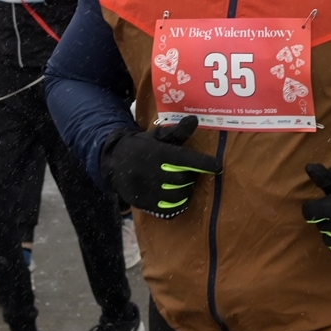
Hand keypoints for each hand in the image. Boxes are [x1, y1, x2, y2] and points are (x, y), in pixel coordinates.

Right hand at [100, 115, 221, 218]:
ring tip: (185, 184)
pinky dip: (177, 205)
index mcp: (153, 152)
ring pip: (176, 196)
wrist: (113, 162)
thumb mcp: (156, 135)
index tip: (217, 166)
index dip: (202, 163)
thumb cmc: (141, 146)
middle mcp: (148, 172)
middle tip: (193, 173)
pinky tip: (178, 197)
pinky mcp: (142, 203)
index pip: (182, 159)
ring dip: (186, 191)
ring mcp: (144, 190)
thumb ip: (176, 131)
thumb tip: (194, 120)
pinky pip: (166, 210)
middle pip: (182, 180)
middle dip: (192, 177)